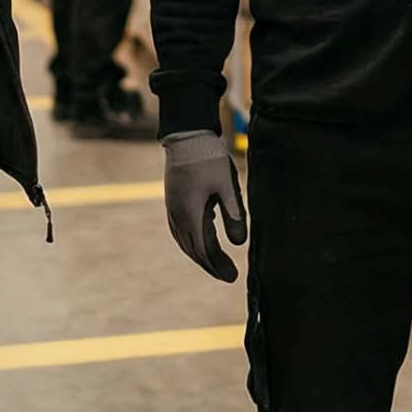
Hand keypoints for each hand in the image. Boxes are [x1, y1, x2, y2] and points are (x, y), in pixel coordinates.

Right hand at [163, 130, 247, 280]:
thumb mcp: (227, 185)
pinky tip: (201, 242)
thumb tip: (239, 244)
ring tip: (216, 264)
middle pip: (193, 250)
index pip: (203, 250)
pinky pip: (181, 231)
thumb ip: (233, 214)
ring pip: (185, 242)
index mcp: (190, 214)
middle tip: (228, 275)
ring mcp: (172, 209)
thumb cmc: (208, 158)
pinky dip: (192, 242)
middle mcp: (177, 216)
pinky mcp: (173, 202)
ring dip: (200, 255)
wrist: (186, 135)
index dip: (218, 265)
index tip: (233, 276)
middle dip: (211, 265)